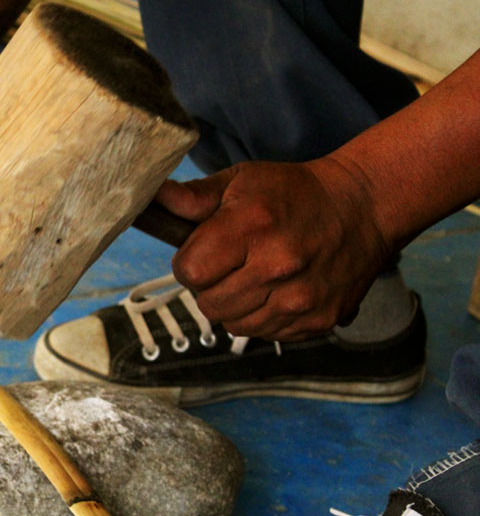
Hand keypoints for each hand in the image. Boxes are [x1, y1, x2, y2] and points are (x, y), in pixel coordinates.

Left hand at [153, 158, 390, 340]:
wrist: (363, 207)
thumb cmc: (294, 192)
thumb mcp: (242, 181)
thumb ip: (194, 198)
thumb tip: (152, 200)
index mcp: (252, 227)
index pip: (189, 272)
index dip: (189, 263)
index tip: (204, 251)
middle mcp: (277, 266)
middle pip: (208, 304)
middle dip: (210, 286)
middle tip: (231, 263)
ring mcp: (300, 298)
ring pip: (234, 325)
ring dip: (235, 305)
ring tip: (255, 276)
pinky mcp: (318, 320)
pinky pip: (267, 334)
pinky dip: (264, 317)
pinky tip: (277, 290)